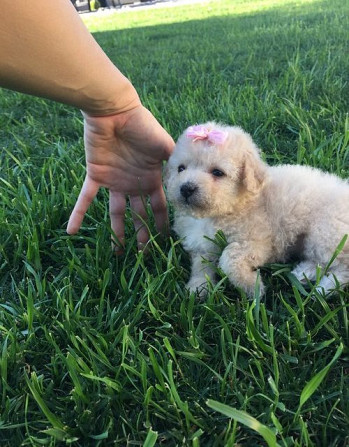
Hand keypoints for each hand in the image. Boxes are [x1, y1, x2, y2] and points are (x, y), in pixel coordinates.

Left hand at [66, 105, 174, 249]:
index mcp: (150, 178)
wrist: (115, 110)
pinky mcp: (96, 176)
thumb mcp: (164, 145)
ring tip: (117, 253)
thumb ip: (176, 164)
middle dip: (141, 234)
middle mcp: (133, 184)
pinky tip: (70, 231)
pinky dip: (78, 214)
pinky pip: (86, 198)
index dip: (162, 223)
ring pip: (115, 213)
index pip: (158, 206)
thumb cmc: (142, 126)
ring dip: (116, 232)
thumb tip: (189, 180)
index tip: (164, 240)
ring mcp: (114, 182)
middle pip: (138, 215)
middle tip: (142, 255)